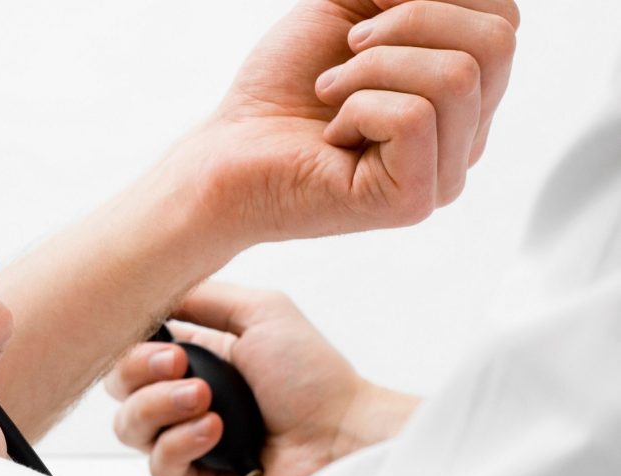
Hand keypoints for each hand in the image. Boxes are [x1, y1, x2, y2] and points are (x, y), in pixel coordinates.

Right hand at [105, 282, 418, 475]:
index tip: (160, 337)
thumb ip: (201, 293)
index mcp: (196, 360)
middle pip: (119, 388)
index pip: (132, 350)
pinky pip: (157, 466)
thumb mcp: (261, 309)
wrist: (345, 437)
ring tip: (206, 400)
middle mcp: (184, 401)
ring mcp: (186, 443)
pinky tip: (214, 431)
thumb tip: (153, 288)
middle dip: (140, 371)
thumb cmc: (315, 378)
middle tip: (181, 365)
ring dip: (160, 405)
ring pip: (129, 427)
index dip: (133, 343)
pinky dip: (180, 443)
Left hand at [144, 0, 518, 247]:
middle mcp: (469, 136)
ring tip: (330, 91)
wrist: (226, 150)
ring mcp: (446, 174)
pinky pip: (416, 118)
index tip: (365, 18)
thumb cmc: (285, 84)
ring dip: (373, 67)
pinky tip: (332, 134)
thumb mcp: (351, 7)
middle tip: (348, 51)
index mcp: (465, 92)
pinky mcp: (413, 201)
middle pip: (498, 42)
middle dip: (410, 23)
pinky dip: (359, 107)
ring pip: (458, 77)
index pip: (504, 21)